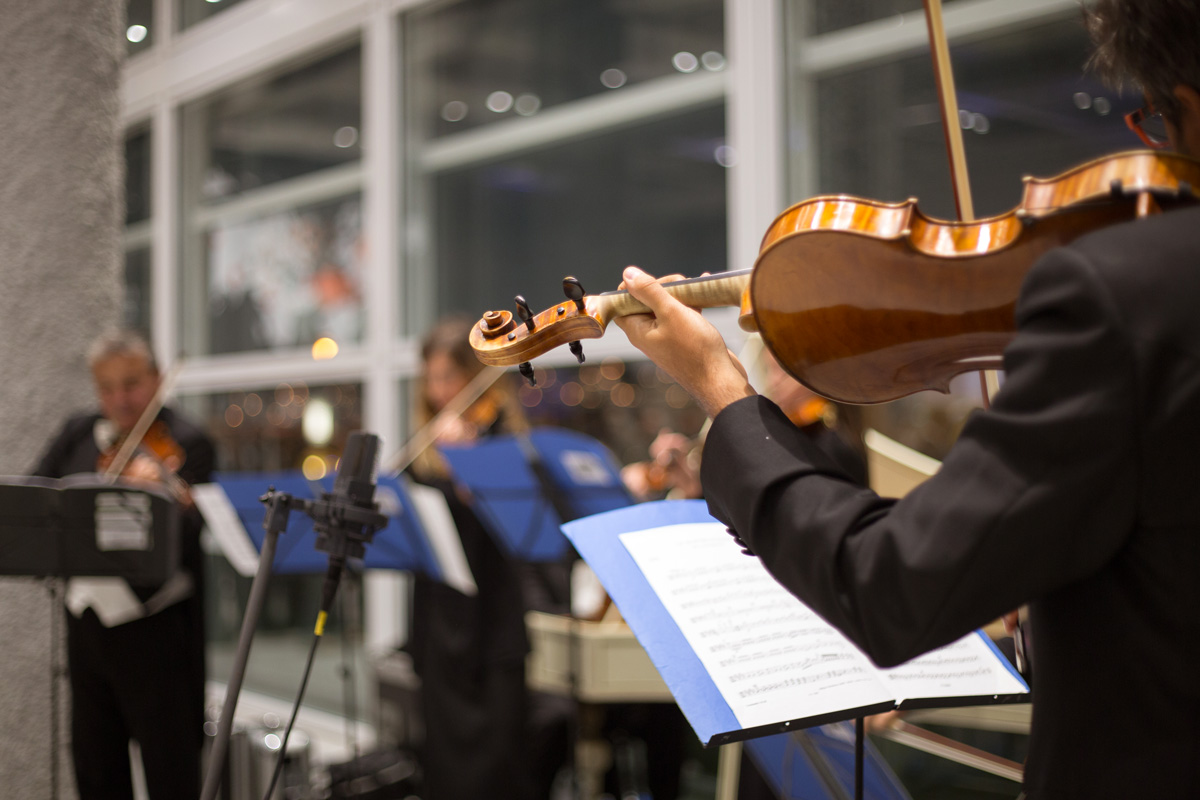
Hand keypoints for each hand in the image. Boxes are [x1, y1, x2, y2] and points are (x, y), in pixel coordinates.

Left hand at [614, 266, 755, 417]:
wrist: (721, 380)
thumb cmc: (696, 350)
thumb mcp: (671, 313)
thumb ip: (649, 292)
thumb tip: (627, 273)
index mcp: (638, 330)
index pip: (622, 303)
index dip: (634, 287)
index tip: (653, 282)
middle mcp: (649, 334)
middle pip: (645, 301)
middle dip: (662, 286)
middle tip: (680, 285)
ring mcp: (667, 337)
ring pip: (666, 306)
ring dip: (679, 293)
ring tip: (695, 288)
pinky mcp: (684, 339)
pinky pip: (682, 314)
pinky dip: (691, 302)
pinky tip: (704, 291)